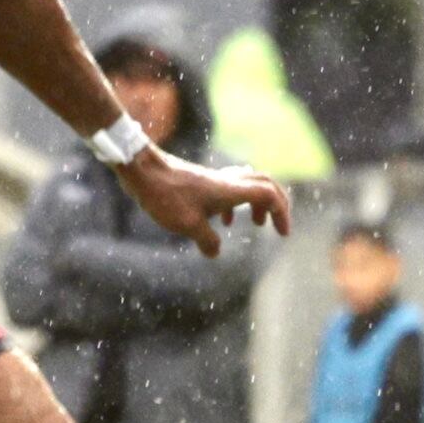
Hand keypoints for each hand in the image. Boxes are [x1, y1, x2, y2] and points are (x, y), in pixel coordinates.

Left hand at [119, 147, 288, 255]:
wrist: (141, 170)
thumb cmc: (165, 196)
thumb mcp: (187, 226)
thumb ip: (207, 241)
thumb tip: (215, 252)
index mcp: (231, 190)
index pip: (270, 195)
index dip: (282, 213)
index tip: (282, 234)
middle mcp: (227, 181)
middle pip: (265, 184)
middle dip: (276, 205)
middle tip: (276, 226)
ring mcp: (214, 179)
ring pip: (247, 184)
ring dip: (256, 203)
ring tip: (254, 224)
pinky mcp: (201, 180)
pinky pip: (229, 187)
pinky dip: (234, 203)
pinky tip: (221, 220)